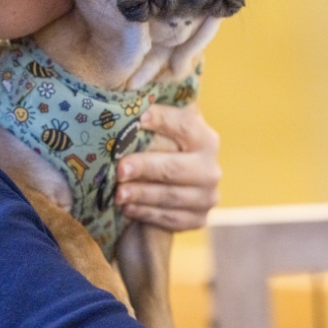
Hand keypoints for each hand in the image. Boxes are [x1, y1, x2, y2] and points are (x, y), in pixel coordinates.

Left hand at [115, 104, 220, 230]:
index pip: (185, 125)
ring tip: (118, 193)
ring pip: (171, 196)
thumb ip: (151, 121)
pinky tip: (128, 208)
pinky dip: (147, 213)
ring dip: (142, 194)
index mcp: (205, 138)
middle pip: (175, 167)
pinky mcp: (198, 218)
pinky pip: (171, 218)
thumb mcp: (165, 133)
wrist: (181, 187)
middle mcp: (210, 167)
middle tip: (120, 169)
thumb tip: (125, 108)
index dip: (162, 121)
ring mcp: (207, 196)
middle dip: (145, 167)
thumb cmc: (165, 151)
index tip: (138, 119)